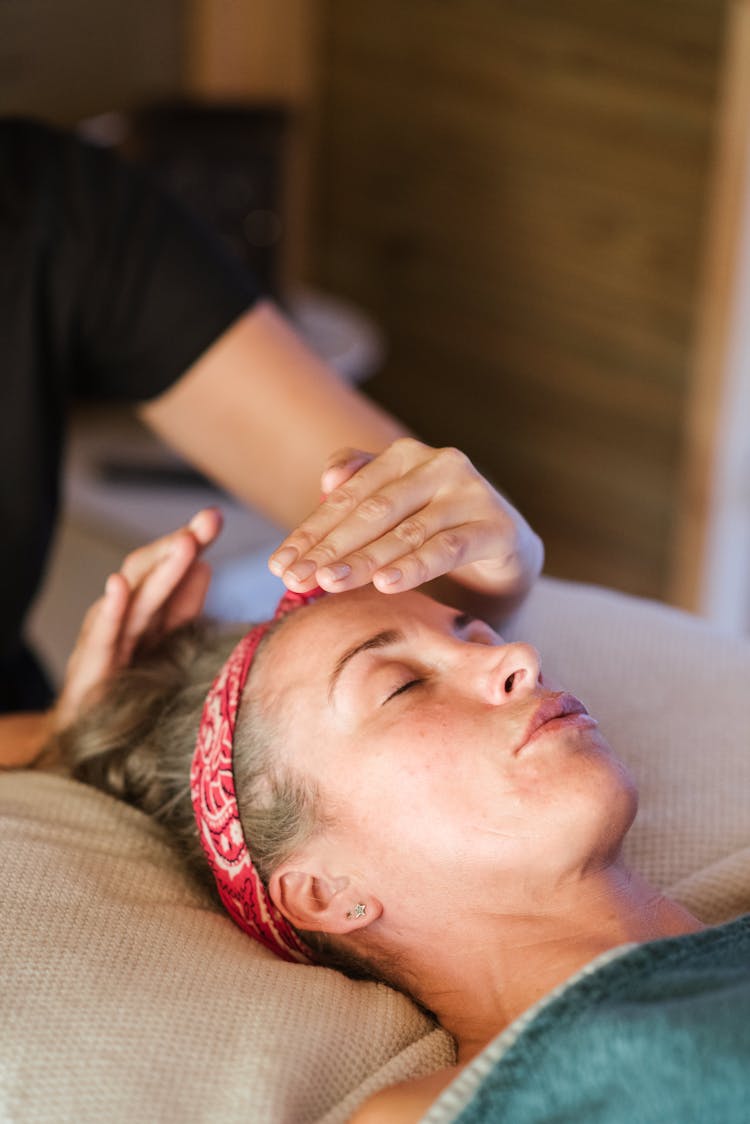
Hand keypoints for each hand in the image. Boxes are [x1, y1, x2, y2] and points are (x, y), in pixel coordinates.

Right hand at [53, 507, 221, 731]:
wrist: (86, 734)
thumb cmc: (127, 684)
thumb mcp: (165, 643)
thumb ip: (183, 607)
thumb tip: (206, 565)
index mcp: (149, 611)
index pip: (171, 569)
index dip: (192, 542)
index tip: (214, 516)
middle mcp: (126, 617)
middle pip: (153, 574)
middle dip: (180, 545)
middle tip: (207, 522)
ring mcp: (108, 638)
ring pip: (136, 598)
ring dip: (160, 568)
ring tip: (185, 543)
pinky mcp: (91, 666)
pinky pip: (103, 634)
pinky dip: (110, 608)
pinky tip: (118, 585)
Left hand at [268, 439, 542, 600]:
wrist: (503, 546)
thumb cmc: (435, 525)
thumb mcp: (394, 506)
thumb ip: (358, 486)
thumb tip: (326, 481)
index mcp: (405, 456)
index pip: (348, 497)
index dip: (310, 532)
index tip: (279, 565)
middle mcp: (439, 465)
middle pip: (373, 512)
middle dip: (329, 548)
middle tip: (294, 579)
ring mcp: (470, 494)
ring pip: (406, 532)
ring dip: (363, 560)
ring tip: (329, 582)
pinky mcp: (496, 527)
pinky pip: (447, 548)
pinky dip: (414, 566)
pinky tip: (385, 583)